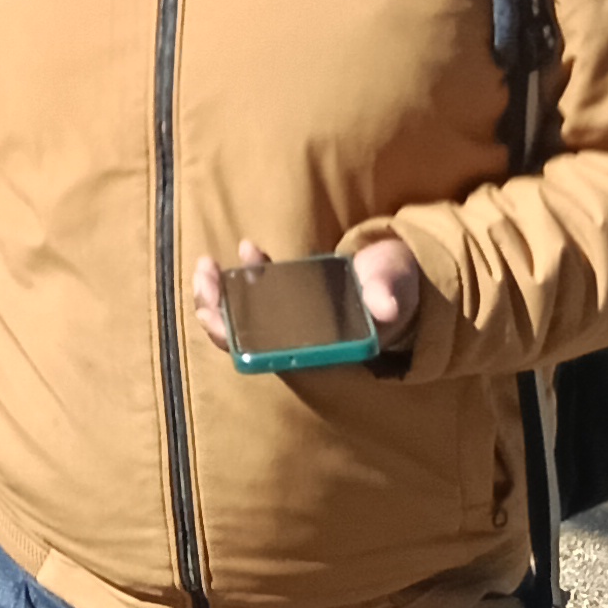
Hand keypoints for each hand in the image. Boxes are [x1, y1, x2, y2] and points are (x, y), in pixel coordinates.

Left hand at [188, 234, 422, 355]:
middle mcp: (304, 340)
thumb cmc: (398, 288)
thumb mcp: (397, 289)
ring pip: (246, 318)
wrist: (401, 275)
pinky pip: (258, 293)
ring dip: (220, 295)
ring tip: (205, 266)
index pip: (274, 356)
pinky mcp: (293, 297)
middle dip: (219, 314)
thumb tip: (386, 307)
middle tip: (206, 282)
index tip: (220, 319)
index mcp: (324, 350)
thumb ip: (389, 296)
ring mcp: (294, 319)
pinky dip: (243, 275)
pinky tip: (244, 250)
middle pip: (250, 340)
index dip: (241, 342)